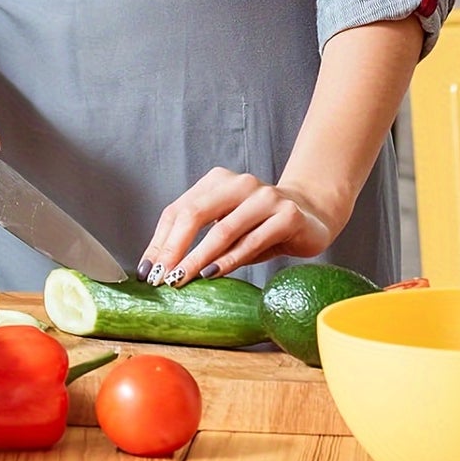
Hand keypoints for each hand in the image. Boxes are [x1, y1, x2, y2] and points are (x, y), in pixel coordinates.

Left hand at [136, 168, 347, 286]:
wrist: (312, 214)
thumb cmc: (261, 225)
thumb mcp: (227, 227)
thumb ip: (200, 237)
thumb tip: (162, 267)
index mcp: (216, 181)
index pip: (178, 210)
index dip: (160, 240)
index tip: (147, 269)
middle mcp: (238, 183)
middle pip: (194, 214)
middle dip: (173, 248)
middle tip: (160, 277)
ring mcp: (264, 197)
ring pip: (222, 230)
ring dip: (197, 258)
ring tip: (180, 279)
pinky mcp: (286, 215)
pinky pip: (251, 241)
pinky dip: (229, 260)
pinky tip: (212, 273)